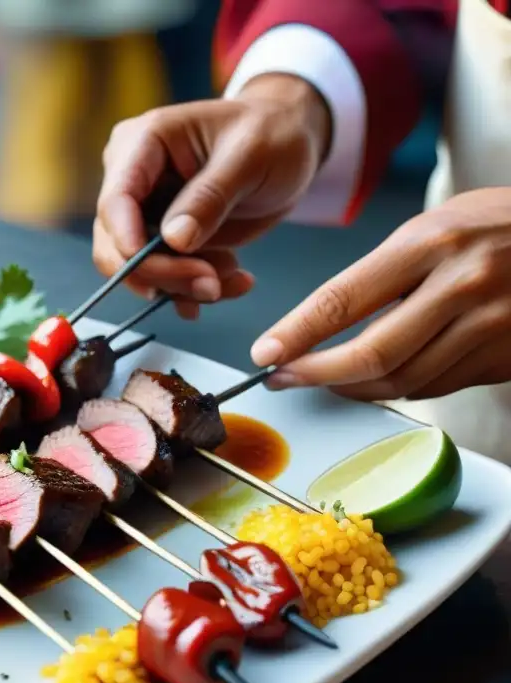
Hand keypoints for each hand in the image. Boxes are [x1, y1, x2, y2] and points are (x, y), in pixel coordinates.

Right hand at [94, 73, 331, 317]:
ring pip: (140, 269)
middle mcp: (133, 179)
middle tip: (210, 285)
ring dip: (184, 287)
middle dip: (161, 273)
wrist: (289, 144)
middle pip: (117, 244)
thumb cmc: (271, 133)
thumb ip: (211, 196)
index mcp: (142, 143)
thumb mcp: (251, 156)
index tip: (155, 272)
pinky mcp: (164, 239)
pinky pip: (165, 277)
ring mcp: (145, 212)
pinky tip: (232, 282)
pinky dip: (194, 290)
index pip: (116, 201)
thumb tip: (175, 240)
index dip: (127, 241)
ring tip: (233, 279)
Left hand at [252, 187, 510, 399]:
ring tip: (326, 379)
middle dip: (317, 374)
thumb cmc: (500, 224)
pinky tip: (379, 379)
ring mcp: (491, 326)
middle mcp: (461, 287)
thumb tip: (325, 325)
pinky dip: (400, 388)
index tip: (265, 353)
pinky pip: (439, 387)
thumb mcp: (436, 227)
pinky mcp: (507, 358)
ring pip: (403, 381)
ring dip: (354, 388)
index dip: (297, 334)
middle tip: (285, 377)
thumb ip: (385, 274)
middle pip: (371, 354)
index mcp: (431, 243)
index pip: (344, 299)